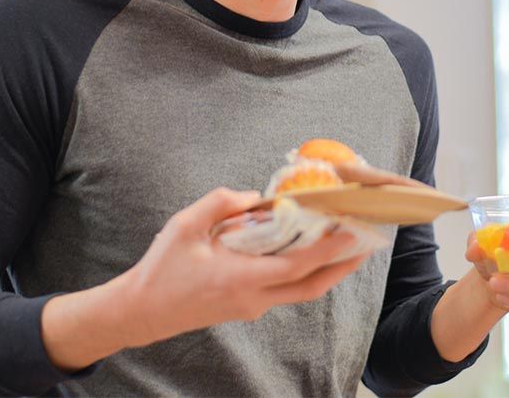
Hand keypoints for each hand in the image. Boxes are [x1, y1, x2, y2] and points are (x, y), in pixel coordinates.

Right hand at [122, 187, 371, 346]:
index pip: (298, 264)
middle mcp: (254, 298)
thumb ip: (221, 203)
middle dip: (342, 266)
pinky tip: (304, 251)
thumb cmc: (163, 268)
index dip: (329, 249)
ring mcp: (252, 306)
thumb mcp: (185, 225)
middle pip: (311, 286)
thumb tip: (255, 198)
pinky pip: (284, 289)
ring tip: (343, 245)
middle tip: (364, 244)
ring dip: (325, 269)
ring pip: (300, 290)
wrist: (143, 310)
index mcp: (242, 278)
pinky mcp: (246, 306)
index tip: (351, 231)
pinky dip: (302, 271)